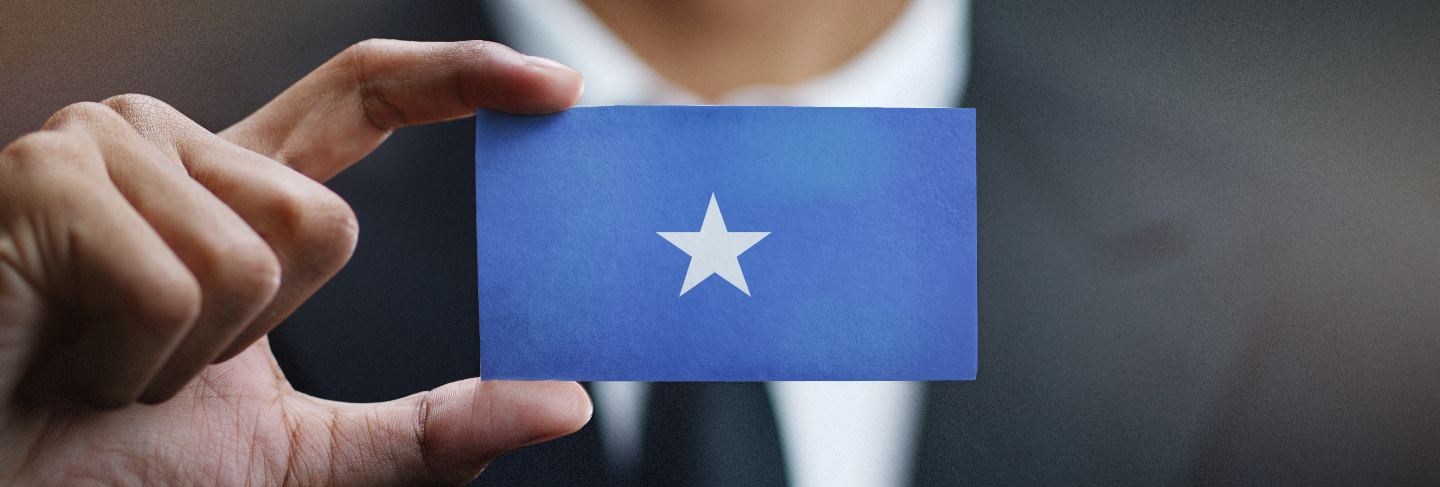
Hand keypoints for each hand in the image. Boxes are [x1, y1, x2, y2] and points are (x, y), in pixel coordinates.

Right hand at [0, 40, 588, 484]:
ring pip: (260, 251)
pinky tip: (64, 358)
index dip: (458, 80)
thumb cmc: (108, 468)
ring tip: (101, 363)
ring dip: (191, 356)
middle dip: (260, 334)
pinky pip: (177, 282)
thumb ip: (430, 430)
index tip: (555, 90)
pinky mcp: (47, 176)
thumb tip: (564, 403)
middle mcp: (172, 148)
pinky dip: (136, 362)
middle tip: (155, 366)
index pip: (362, 100)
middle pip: (327, 220)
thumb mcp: (302, 457)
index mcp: (232, 194)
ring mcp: (104, 148)